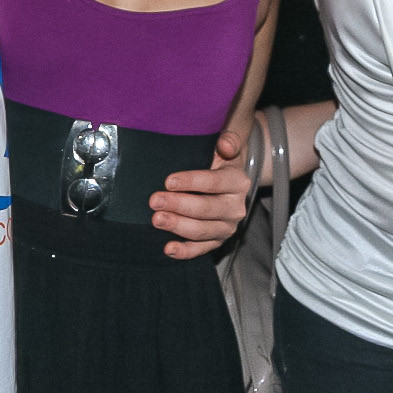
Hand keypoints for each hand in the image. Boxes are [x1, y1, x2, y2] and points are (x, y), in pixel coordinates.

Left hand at [152, 137, 250, 259]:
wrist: (229, 183)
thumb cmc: (220, 162)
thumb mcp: (227, 147)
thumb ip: (230, 141)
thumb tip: (225, 144)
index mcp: (238, 182)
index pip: (215, 182)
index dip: (192, 182)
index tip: (168, 181)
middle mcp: (236, 207)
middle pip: (206, 209)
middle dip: (178, 205)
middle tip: (154, 200)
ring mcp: (227, 227)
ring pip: (202, 231)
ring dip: (177, 226)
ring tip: (156, 219)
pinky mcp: (217, 241)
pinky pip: (201, 249)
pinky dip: (184, 251)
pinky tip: (168, 248)